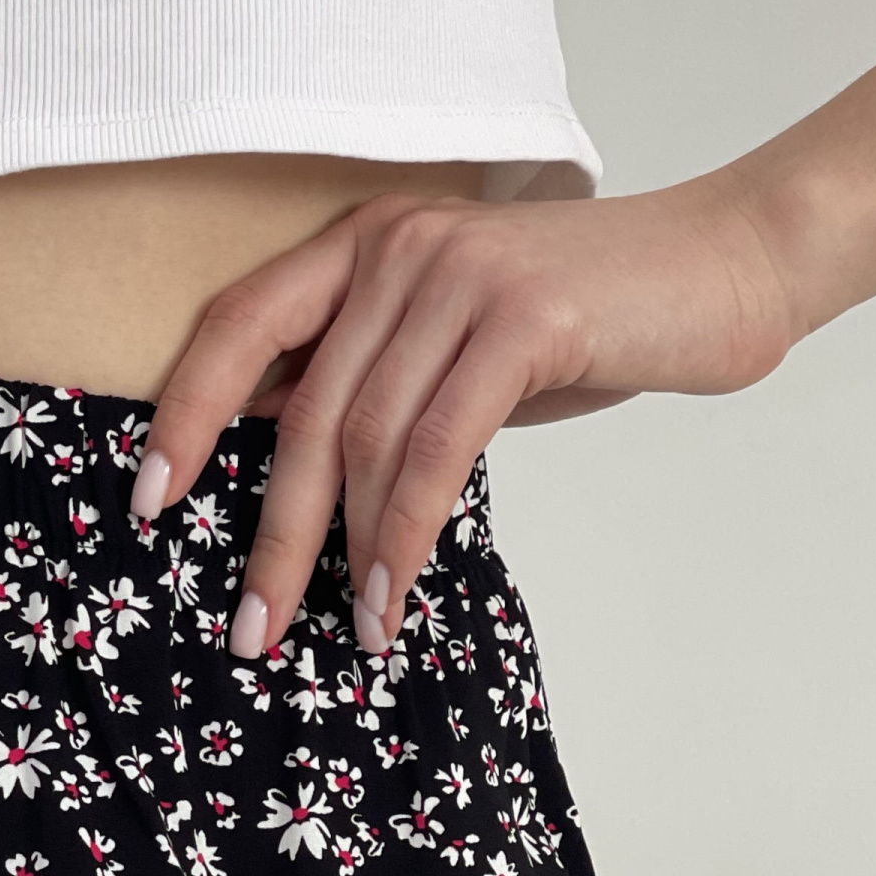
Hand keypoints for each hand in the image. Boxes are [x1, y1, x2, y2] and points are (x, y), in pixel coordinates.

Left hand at [132, 167, 804, 657]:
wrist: (729, 263)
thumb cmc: (592, 317)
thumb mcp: (458, 341)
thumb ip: (381, 383)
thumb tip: (298, 479)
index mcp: (364, 243)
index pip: (239, 326)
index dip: (184, 416)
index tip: (147, 501)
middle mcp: (397, 247)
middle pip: (302, 411)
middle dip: (271, 533)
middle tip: (250, 628)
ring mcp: (457, 275)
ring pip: (365, 441)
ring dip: (347, 553)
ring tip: (346, 632)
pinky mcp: (521, 318)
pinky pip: (436, 451)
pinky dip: (405, 536)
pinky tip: (392, 595)